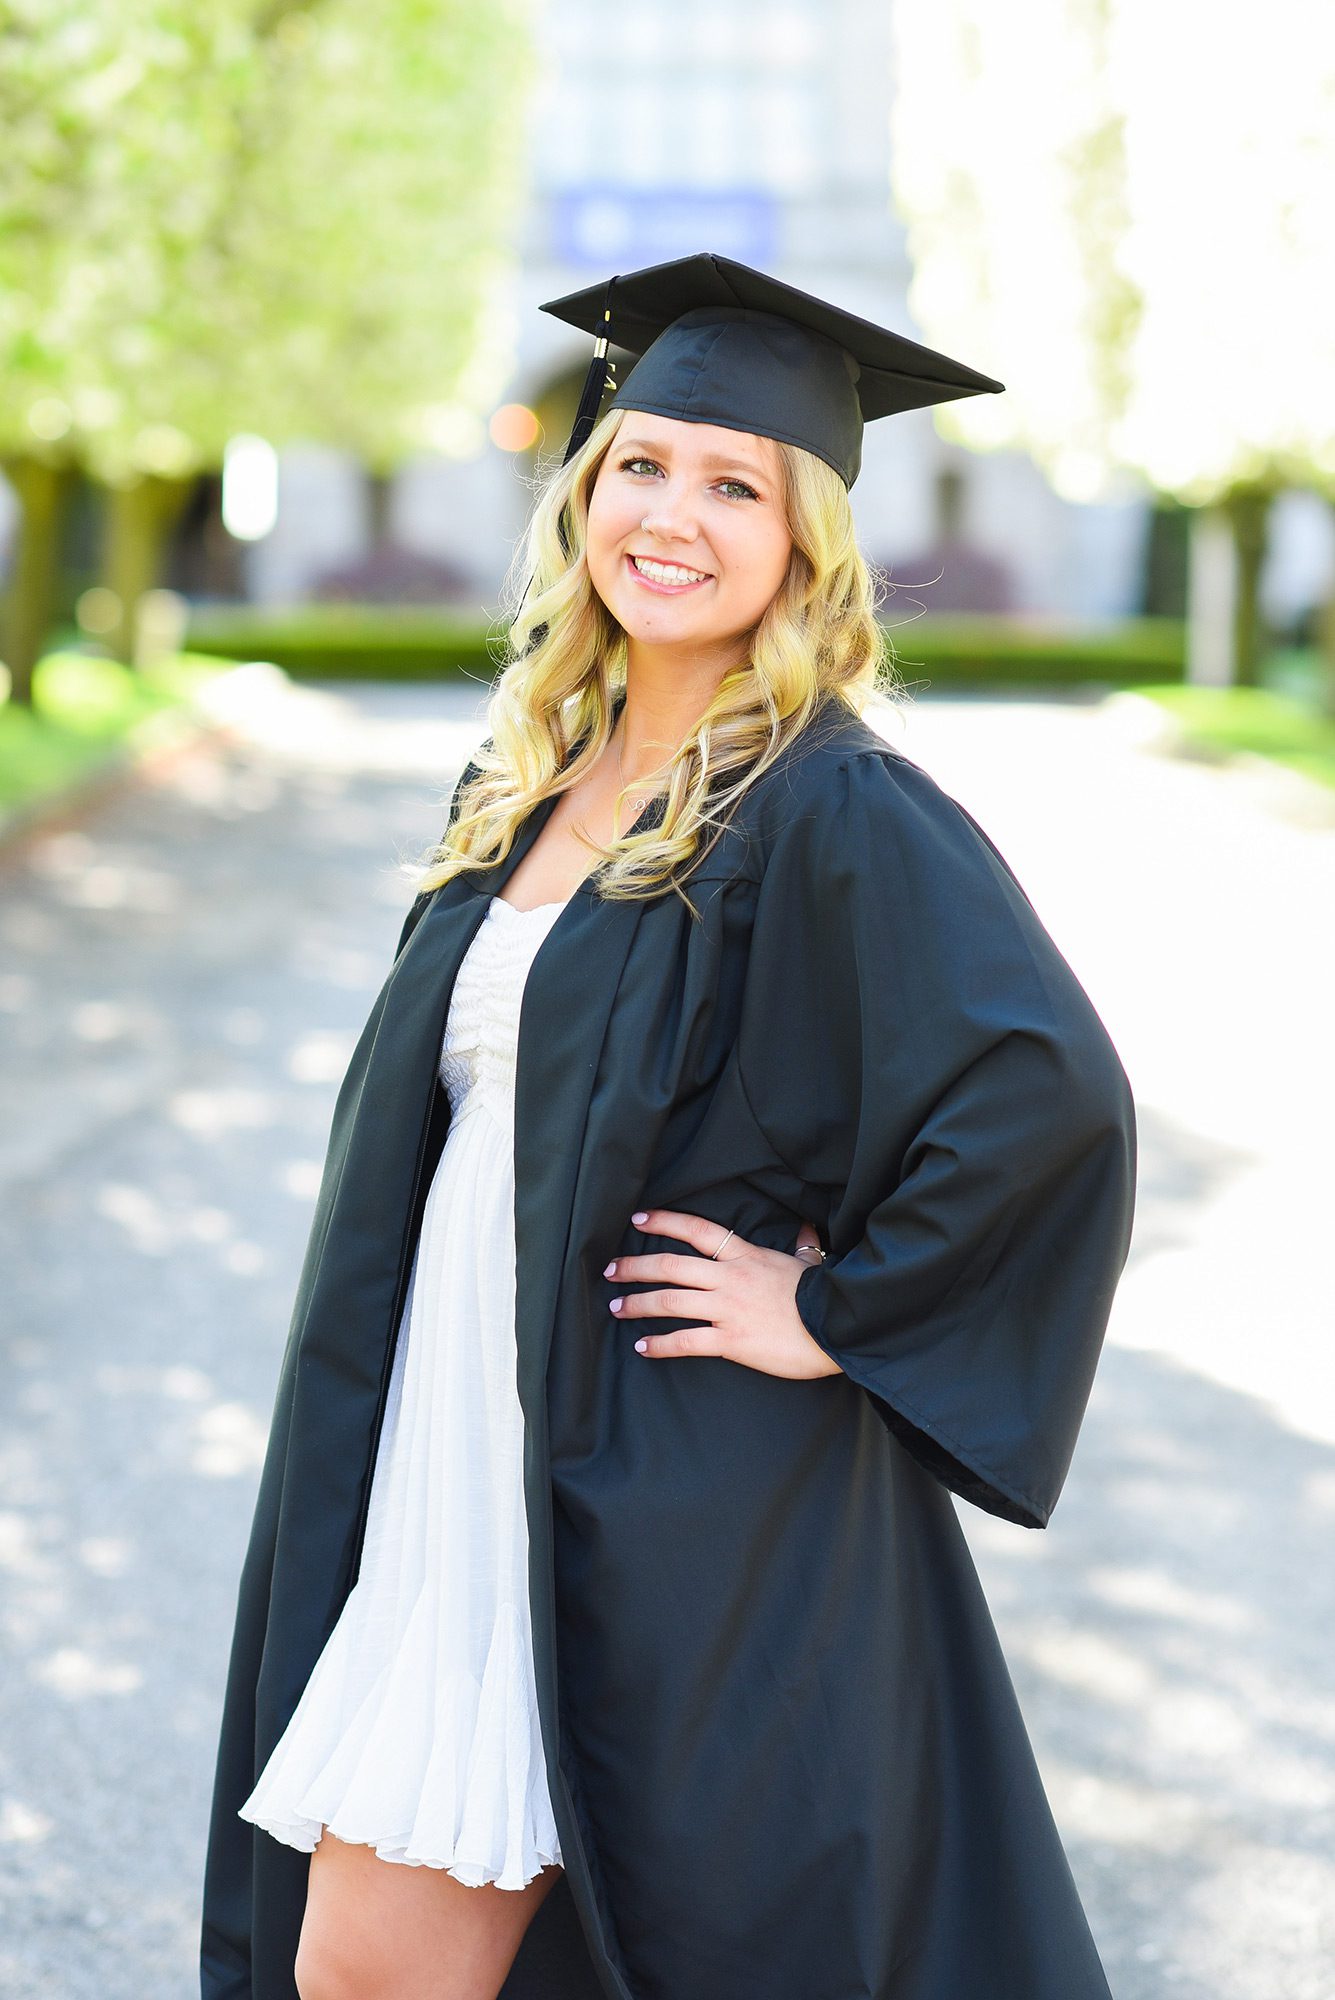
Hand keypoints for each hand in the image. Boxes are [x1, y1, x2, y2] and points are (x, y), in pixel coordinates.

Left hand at [604, 1208, 844, 1380]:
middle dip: (635, 1266)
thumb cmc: (824, 1296)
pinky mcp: (732, 1341)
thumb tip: (807, 1228)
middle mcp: (730, 1277)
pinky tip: (643, 1347)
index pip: (697, 1230)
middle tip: (609, 1270)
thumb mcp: (809, 1263)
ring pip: (671, 1301)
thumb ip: (802, 1244)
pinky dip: (661, 1344)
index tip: (638, 1219)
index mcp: (746, 1255)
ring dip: (638, 1303)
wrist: (838, 1329)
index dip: (664, 1221)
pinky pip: (687, 1341)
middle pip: (671, 1265)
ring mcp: (728, 1309)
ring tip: (616, 1308)